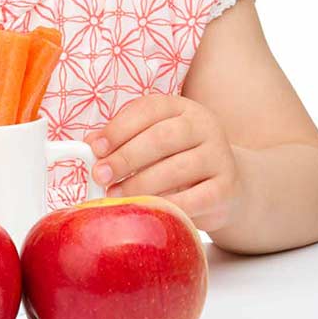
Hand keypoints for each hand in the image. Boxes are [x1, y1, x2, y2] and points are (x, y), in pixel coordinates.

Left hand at [84, 93, 245, 234]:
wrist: (225, 184)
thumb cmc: (178, 159)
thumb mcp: (153, 141)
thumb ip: (124, 139)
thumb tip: (90, 145)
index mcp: (182, 108)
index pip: (148, 109)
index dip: (119, 128)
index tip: (95, 148)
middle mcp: (204, 126)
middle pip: (162, 137)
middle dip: (126, 158)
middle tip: (100, 175)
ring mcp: (219, 156)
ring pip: (177, 168)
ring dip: (140, 185)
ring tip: (116, 196)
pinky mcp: (227, 188)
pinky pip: (195, 199)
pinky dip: (168, 206)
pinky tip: (148, 210)